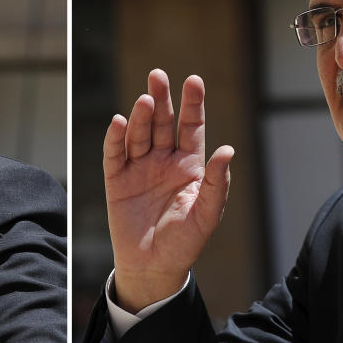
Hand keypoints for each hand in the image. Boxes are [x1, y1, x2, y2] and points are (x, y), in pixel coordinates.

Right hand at [104, 69, 233, 311]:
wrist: (153, 267)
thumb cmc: (184, 242)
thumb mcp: (207, 214)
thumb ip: (217, 182)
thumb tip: (227, 149)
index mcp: (189, 165)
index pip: (191, 127)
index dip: (192, 104)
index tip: (193, 80)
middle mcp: (164, 160)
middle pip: (163, 122)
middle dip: (161, 99)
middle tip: (158, 75)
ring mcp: (139, 168)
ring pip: (140, 134)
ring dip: (141, 117)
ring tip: (145, 101)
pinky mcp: (117, 181)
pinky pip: (115, 155)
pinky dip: (116, 138)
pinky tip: (119, 123)